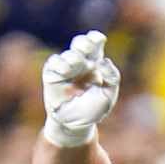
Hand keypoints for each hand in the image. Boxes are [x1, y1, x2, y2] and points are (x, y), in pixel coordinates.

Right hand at [42, 31, 119, 146]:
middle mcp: (80, 62)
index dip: (95, 38)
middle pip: (80, 43)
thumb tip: (104, 61)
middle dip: (84, 43)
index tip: (99, 39)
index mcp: (94, 62)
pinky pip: (53, 63)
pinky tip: (65, 70)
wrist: (76, 124)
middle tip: (87, 48)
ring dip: (73, 58)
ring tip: (75, 64)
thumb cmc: (94, 109)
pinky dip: (59, 64)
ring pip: (69, 55)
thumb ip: (112, 77)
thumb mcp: (109, 95)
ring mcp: (65, 68)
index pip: (94, 43)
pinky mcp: (52, 75)